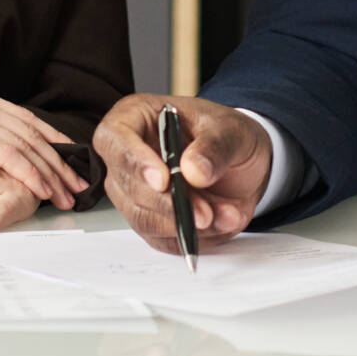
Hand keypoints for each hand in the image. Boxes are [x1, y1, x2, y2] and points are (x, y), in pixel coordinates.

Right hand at [0, 79, 87, 207]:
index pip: (17, 117)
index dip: (47, 140)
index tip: (69, 162)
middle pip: (25, 127)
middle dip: (55, 158)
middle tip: (77, 183)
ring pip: (20, 141)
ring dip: (48, 170)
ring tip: (66, 192)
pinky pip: (4, 153)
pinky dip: (28, 171)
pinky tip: (42, 188)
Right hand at [93, 95, 272, 253]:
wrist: (243, 163)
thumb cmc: (227, 135)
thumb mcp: (231, 130)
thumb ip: (215, 147)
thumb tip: (193, 170)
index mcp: (135, 117)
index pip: (114, 138)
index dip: (134, 161)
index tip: (163, 181)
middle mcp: (128, 156)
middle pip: (126, 186)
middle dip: (167, 203)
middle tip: (205, 212)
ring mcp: (135, 191)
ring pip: (142, 218)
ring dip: (182, 223)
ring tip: (221, 216)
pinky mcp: (152, 219)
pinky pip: (162, 238)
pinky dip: (192, 236)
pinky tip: (220, 222)